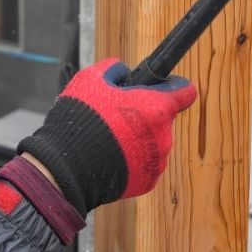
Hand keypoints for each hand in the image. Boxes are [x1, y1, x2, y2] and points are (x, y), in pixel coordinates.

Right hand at [17, 58, 196, 214]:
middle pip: (161, 120)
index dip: (173, 87)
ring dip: (137, 140)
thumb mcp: (91, 79)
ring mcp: (157, 162)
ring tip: (108, 140)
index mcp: (157, 108)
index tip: (161, 88)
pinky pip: (144, 165)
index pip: (185, 91)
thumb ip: (114, 69)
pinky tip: (109, 158)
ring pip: (152, 143)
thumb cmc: (80, 119)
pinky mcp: (147, 182)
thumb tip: (123, 73)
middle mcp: (164, 136)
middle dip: (143, 116)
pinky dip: (131, 161)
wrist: (66, 167)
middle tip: (116, 117)